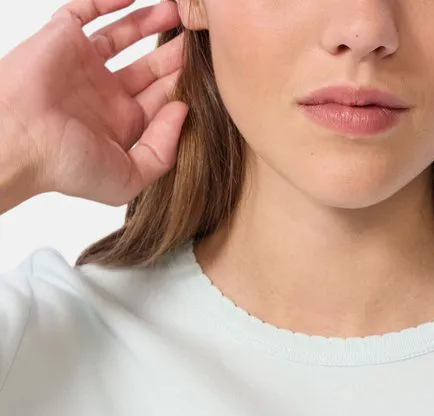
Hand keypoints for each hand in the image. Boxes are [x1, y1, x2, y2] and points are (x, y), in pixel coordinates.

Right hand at [0, 0, 188, 205]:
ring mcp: (83, 65)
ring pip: (123, 36)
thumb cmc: (67, 165)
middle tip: (201, 35)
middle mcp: (104, 95)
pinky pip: (88, 10)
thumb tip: (183, 111)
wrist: (19, 138)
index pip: (160, 100)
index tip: (210, 69)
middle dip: (174, 53)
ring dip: (150, 22)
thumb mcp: (128, 177)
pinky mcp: (63, 37)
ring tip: (178, 9)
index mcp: (121, 127)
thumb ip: (163, 151)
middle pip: (148, 68)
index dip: (184, 84)